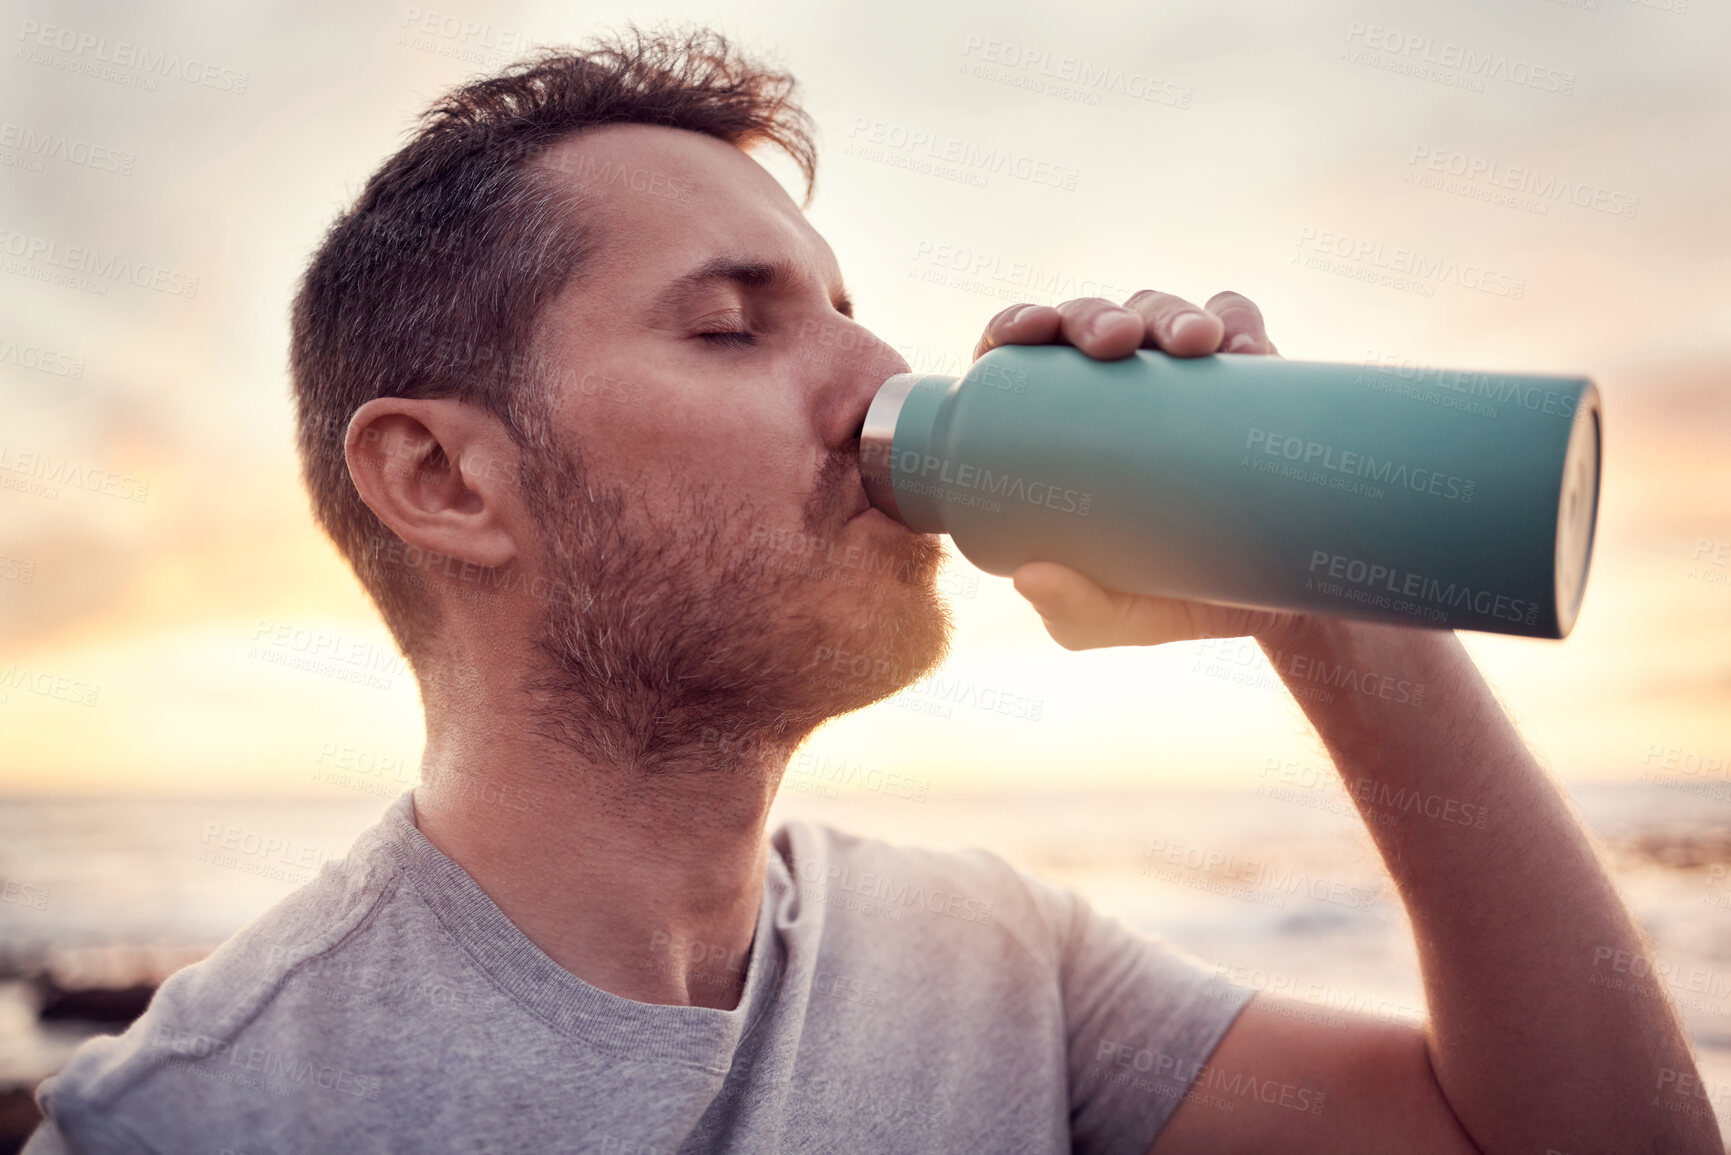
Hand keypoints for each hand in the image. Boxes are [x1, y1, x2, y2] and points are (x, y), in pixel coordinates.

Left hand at [973, 289, 1305, 649]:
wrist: (1280, 602)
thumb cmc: (1171, 597)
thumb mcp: (1117, 618)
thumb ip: (1072, 612)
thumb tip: (1028, 578)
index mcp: (1064, 426)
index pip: (1023, 356)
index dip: (1015, 324)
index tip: (1030, 332)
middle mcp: (1119, 387)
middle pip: (1092, 321)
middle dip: (1096, 314)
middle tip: (1115, 344)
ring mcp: (1185, 375)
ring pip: (1160, 312)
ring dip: (1167, 312)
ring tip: (1191, 344)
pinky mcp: (1251, 373)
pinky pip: (1238, 321)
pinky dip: (1235, 317)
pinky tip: (1238, 344)